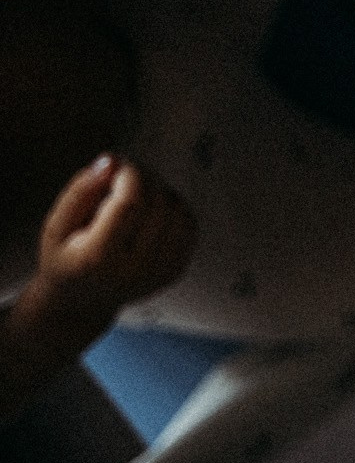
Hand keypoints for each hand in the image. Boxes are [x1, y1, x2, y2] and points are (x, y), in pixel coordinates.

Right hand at [26, 156, 195, 330]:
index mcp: (98, 259)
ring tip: (135, 193)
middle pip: (157, 205)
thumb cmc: (66, 257)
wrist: (81, 302)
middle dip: (145, 177)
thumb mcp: (57, 225)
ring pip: (178, 211)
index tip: (120, 163)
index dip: (131, 174)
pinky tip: (151, 209)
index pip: (130, 204)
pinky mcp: (174, 271)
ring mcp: (158, 273)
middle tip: (126, 172)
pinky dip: (174, 207)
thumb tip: (112, 161)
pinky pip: (189, 225)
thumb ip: (81, 190)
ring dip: (161, 191)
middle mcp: (133, 270)